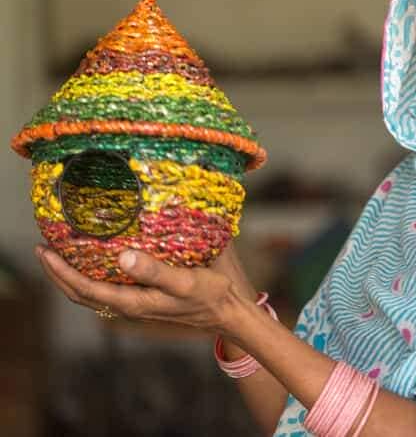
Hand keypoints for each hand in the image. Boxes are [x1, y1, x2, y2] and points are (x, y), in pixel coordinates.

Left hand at [35, 242, 257, 337]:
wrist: (226, 312)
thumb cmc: (208, 295)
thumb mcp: (183, 281)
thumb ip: (154, 271)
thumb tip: (122, 257)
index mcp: (133, 301)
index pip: (85, 289)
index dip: (62, 272)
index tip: (46, 251)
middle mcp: (129, 304)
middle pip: (81, 294)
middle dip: (59, 274)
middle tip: (44, 249)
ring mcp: (135, 302)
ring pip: (92, 292)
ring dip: (73, 275)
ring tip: (63, 253)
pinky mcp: (144, 297)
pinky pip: (107, 288)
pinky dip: (92, 276)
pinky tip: (97, 261)